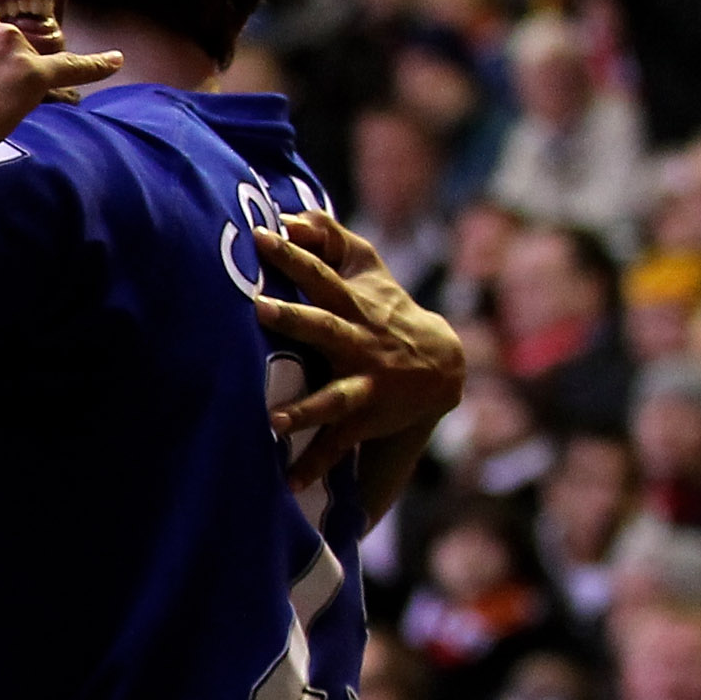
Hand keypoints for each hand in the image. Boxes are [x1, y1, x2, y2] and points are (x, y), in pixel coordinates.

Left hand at [249, 214, 464, 489]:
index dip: (295, 254)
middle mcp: (358, 344)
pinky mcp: (363, 420)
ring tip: (272, 422)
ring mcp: (363, 384)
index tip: (263, 236)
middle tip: (257, 307)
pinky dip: (313, 466)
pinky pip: (336, 447)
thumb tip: (294, 215)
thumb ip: (332, 240)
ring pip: (332, 397)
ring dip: (303, 410)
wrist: (443, 364)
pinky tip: (286, 484)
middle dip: (292, 318)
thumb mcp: (368, 269)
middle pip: (323, 327)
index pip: (321, 274)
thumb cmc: (385, 308)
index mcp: (354, 306)